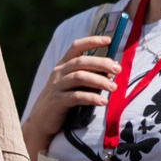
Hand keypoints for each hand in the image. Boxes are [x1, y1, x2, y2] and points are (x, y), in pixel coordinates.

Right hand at [20, 32, 122, 157]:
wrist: (42, 120)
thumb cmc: (63, 99)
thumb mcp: (73, 84)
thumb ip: (88, 74)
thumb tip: (112, 70)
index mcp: (63, 65)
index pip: (76, 47)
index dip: (91, 41)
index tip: (108, 40)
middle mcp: (59, 73)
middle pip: (81, 62)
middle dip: (101, 63)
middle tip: (118, 70)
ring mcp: (57, 86)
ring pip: (79, 77)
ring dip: (99, 81)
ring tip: (114, 88)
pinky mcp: (58, 101)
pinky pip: (76, 97)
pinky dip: (92, 98)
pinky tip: (103, 102)